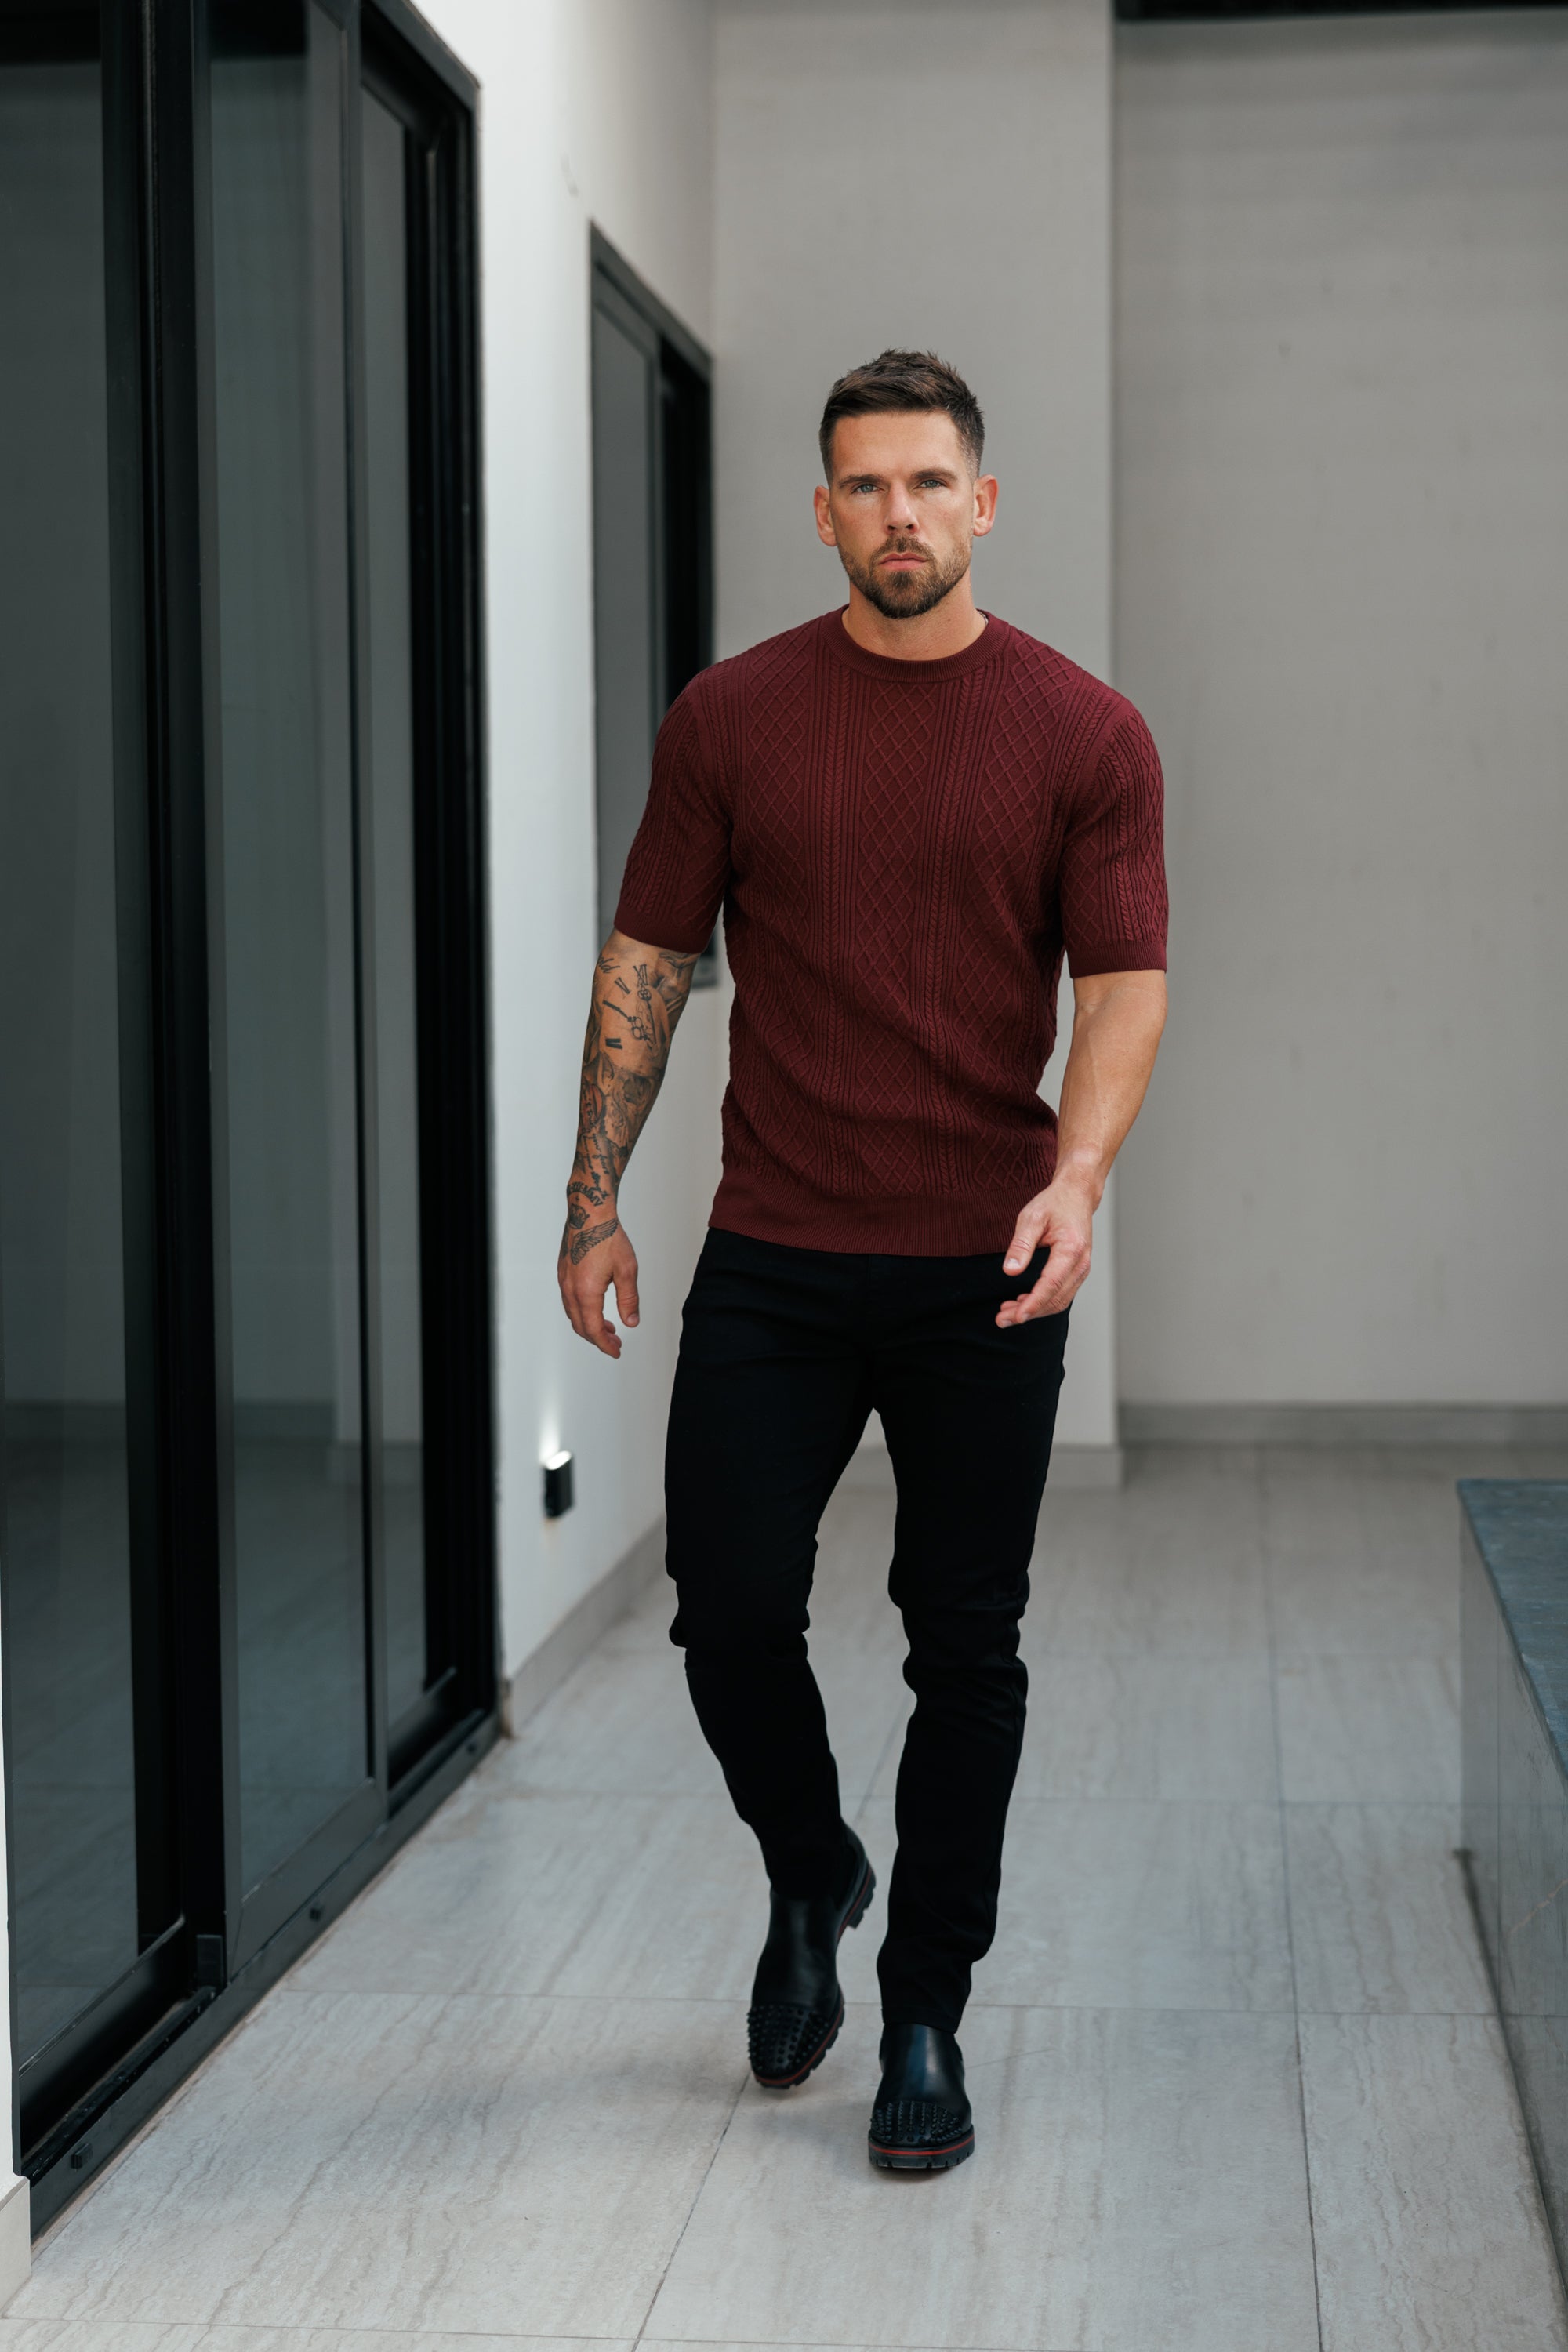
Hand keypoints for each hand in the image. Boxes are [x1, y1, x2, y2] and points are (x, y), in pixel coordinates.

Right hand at [558, 1206, 639, 1358]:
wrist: (589, 1212)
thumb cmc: (608, 1236)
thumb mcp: (627, 1270)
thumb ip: (629, 1300)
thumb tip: (631, 1322)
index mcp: (586, 1292)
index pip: (594, 1330)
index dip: (605, 1345)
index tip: (616, 1351)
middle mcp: (570, 1289)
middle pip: (581, 1326)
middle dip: (598, 1339)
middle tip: (615, 1343)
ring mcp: (564, 1281)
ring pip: (573, 1315)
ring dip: (589, 1326)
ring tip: (608, 1328)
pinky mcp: (563, 1273)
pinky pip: (569, 1302)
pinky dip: (582, 1312)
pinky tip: (595, 1308)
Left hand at [996, 1176, 1094, 1324]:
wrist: (1076, 1195)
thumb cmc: (1054, 1203)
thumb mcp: (1031, 1218)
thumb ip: (1021, 1245)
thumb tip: (1010, 1272)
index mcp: (1071, 1249)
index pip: (1051, 1285)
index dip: (1033, 1304)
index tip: (1016, 1316)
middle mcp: (1081, 1263)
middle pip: (1055, 1299)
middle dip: (1029, 1313)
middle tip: (1002, 1319)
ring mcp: (1081, 1269)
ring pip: (1059, 1301)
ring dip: (1034, 1311)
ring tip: (1007, 1313)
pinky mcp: (1077, 1271)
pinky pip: (1061, 1294)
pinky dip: (1042, 1303)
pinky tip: (1021, 1302)